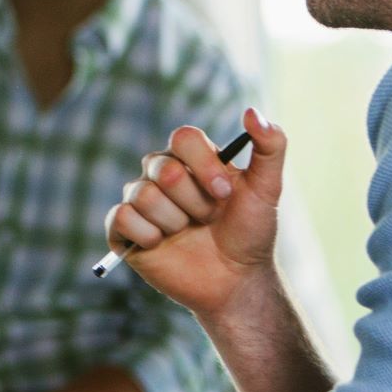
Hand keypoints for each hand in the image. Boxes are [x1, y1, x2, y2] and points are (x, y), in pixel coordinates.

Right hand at [106, 108, 287, 317]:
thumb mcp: (267, 189)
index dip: (204, 166)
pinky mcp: (123, 230)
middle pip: (164, 169)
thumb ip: (270, 145)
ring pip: (143, 195)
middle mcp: (159, 174)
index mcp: (190, 159)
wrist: (235, 281)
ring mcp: (139, 201)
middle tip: (207, 219)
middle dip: (193, 201)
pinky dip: (148, 235)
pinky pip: (121, 217)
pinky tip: (162, 245)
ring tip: (187, 234)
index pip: (183, 137)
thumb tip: (252, 111)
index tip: (224, 194)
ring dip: (174, 222)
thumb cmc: (250, 234)